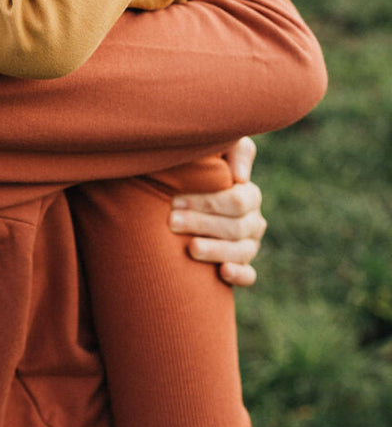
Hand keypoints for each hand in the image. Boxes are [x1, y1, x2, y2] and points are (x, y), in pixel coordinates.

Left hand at [169, 137, 266, 287]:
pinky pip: (248, 275)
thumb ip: (234, 150)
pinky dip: (239, 275)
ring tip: (190, 248)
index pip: (237, 202)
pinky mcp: (242, 267)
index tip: (175, 200)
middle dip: (202, 224)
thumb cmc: (198, 170)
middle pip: (236, 227)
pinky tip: (223, 272)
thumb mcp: (216, 151)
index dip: (207, 202)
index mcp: (249, 195)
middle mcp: (253, 222)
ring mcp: (249, 246)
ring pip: (242, 252)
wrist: (183, 199)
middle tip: (172, 221)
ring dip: (216, 250)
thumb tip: (240, 177)